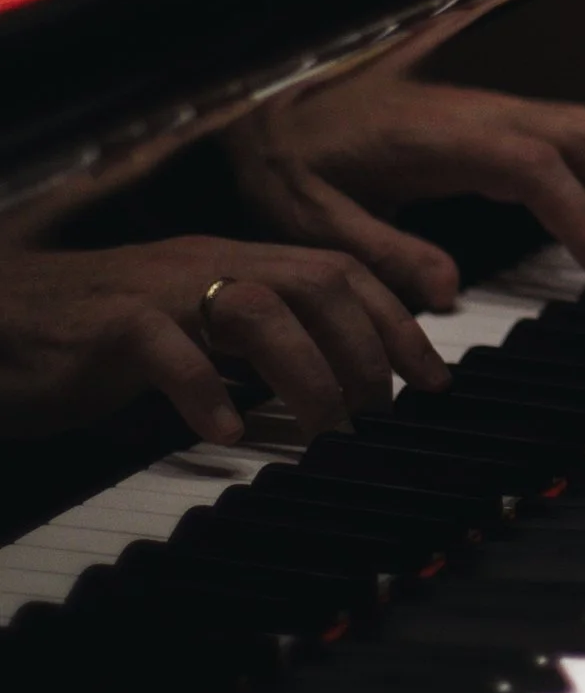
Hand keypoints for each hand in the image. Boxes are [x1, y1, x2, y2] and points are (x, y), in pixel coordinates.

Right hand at [0, 235, 446, 450]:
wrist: (3, 317)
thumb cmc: (100, 333)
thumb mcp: (196, 329)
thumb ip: (258, 343)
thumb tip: (334, 381)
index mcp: (235, 260)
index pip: (339, 271)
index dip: (396, 320)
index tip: (433, 377)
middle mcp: (207, 263)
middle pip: (317, 282)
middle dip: (368, 348)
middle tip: (382, 413)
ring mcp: (160, 290)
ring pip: (257, 310)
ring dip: (306, 374)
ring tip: (327, 430)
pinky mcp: (111, 327)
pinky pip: (170, 351)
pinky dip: (208, 392)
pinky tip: (229, 432)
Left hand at [231, 73, 584, 305]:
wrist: (276, 100)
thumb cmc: (291, 154)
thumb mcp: (311, 215)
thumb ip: (379, 253)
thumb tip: (447, 293)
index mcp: (440, 134)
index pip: (537, 166)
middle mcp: (482, 111)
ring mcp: (497, 108)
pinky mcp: (500, 118)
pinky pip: (582, 131)